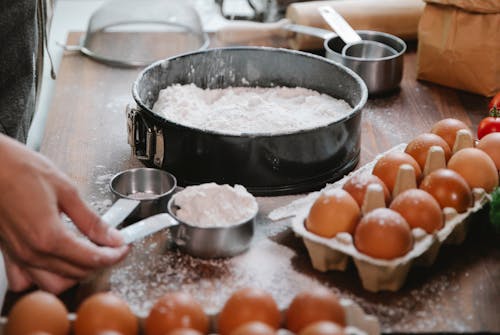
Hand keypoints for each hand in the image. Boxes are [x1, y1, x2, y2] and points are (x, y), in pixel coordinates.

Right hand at [0, 134, 129, 293]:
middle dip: (101, 262)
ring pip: (54, 283)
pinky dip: (46, 277)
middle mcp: (32, 252)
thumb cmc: (19, 170)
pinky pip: (27, 280)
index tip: (125, 247)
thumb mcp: (66, 190)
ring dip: (76, 273)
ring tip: (90, 253)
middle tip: (113, 246)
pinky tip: (58, 261)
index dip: (115, 255)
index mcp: (49, 237)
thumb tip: (111, 235)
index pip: (92, 259)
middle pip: (77, 273)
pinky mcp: (9, 253)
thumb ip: (90, 219)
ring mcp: (19, 256)